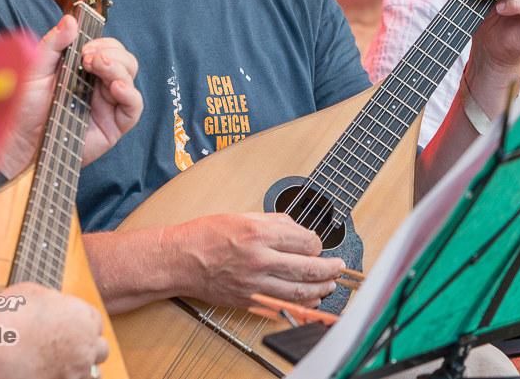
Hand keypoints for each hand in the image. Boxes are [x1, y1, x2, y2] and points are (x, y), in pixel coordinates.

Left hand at [0, 15, 142, 176]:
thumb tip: (70, 20)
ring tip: (99, 67)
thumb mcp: (35, 69)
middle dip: (111, 53)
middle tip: (88, 58)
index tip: (86, 46)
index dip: (102, 43)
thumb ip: (53, 44)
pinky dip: (130, 94)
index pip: (108, 47)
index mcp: (85, 69)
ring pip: (130, 77)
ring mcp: (109, 103)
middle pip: (124, 59)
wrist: (21, 142)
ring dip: (118, 68)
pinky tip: (117, 87)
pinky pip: (134, 106)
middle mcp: (100, 84)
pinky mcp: (114, 124)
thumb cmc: (26, 108)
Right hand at [0, 283, 107, 378]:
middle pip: (100, 350)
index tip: (71, 329)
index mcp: (84, 318)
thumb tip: (52, 304)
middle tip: (69, 349)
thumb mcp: (33, 293)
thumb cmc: (8, 316)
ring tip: (60, 365)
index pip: (96, 323)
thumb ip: (52, 301)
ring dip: (78, 369)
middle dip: (87, 349)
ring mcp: (74, 372)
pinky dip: (62, 378)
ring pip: (89, 373)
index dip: (82, 326)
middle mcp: (86, 346)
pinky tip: (48, 373)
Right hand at [162, 212, 343, 308]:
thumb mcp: (244, 214)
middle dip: (330, 269)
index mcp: (260, 233)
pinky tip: (309, 299)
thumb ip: (276, 221)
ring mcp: (254, 283)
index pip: (306, 241)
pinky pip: (282, 305)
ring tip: (329, 285)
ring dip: (320, 289)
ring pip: (299, 291)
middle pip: (308, 268)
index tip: (319, 245)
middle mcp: (260, 259)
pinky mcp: (249, 300)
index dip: (319, 244)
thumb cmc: (207, 235)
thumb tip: (300, 230)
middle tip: (338, 267)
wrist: (181, 259)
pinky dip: (300, 304)